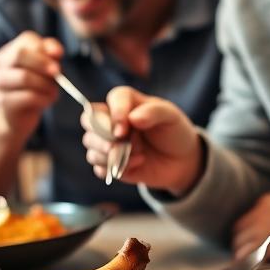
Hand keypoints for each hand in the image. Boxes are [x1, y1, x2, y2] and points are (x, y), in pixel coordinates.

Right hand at [0, 32, 61, 138]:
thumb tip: (56, 52)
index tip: (59, 56)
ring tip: (54, 91)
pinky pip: (28, 96)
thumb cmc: (33, 88)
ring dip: (45, 84)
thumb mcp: (44, 69)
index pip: (26, 40)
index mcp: (7, 53)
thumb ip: (50, 55)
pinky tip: (48, 101)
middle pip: (20, 55)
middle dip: (43, 63)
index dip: (45, 47)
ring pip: (24, 77)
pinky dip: (43, 98)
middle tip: (58, 72)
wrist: (18, 118)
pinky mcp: (4, 103)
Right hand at [82, 87, 203, 193]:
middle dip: (101, 135)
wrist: (181, 160)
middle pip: (88, 121)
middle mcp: (110, 120)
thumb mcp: (170, 116)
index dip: (114, 114)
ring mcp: (107, 142)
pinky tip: (137, 165)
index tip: (124, 129)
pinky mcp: (109, 163)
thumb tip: (132, 118)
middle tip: (116, 144)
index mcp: (124, 102)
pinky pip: (99, 168)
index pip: (110, 100)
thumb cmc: (173, 131)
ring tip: (138, 155)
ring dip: (111, 153)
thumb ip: (153, 112)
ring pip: (90, 146)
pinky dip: (115, 169)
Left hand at [232, 192, 269, 259]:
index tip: (246, 234)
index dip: (246, 227)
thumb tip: (264, 218)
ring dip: (240, 248)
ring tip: (241, 255)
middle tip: (241, 246)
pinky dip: (242, 257)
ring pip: (239, 239)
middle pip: (240, 227)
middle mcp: (259, 212)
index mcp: (266, 201)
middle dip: (240, 237)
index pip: (247, 215)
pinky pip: (245, 251)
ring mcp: (259, 227)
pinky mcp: (262, 242)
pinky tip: (243, 261)